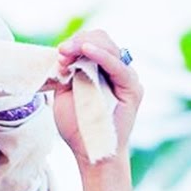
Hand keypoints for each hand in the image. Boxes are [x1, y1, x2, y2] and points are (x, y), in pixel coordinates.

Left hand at [51, 30, 142, 166]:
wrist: (90, 151)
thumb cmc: (78, 126)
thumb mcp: (65, 94)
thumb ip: (67, 73)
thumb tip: (62, 54)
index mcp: (100, 69)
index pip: (91, 43)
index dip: (74, 44)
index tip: (58, 53)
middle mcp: (115, 70)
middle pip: (101, 40)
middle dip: (78, 42)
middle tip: (61, 51)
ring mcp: (125, 78)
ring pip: (110, 47)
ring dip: (86, 45)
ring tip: (67, 50)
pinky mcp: (132, 88)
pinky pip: (118, 66)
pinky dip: (102, 55)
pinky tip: (86, 51)